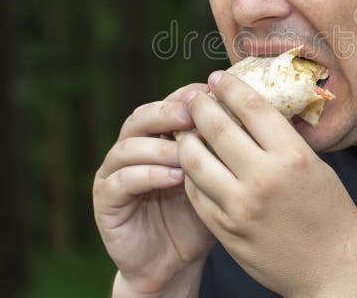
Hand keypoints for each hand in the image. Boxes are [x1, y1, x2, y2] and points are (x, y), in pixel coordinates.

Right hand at [93, 83, 215, 295]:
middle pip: (141, 117)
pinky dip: (148, 175)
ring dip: (159, 147)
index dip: (187, 96)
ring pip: (128, 147)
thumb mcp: (215, 178)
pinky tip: (175, 178)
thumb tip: (251, 116)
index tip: (212, 93)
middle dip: (167, 113)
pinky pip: (121, 181)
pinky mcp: (105, 201)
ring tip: (187, 154)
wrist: (174, 263)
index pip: (166, 104)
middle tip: (192, 116)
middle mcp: (131, 149)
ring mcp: (113, 173)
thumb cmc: (200, 216)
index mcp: (157, 137)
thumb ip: (221, 150)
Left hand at [178, 71, 356, 296]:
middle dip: (200, 106)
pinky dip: (191, 174)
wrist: (333, 271)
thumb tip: (251, 112)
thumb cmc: (331, 215)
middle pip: (216, 128)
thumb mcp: (316, 168)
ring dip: (187, 138)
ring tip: (187, 129)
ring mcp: (239, 207)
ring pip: (195, 160)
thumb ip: (282, 141)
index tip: (217, 78)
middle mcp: (263, 178)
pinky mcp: (224, 231)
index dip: (230, 88)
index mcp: (292, 157)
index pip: (251, 108)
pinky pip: (196, 193)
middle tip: (195, 97)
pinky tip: (193, 164)